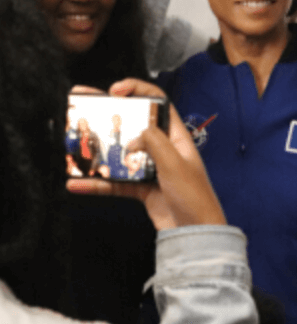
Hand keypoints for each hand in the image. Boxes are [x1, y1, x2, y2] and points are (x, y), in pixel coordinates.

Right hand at [66, 79, 225, 230]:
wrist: (195, 232)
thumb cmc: (194, 196)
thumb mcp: (175, 163)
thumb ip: (154, 142)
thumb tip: (134, 135)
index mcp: (177, 138)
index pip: (159, 104)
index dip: (139, 91)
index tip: (115, 90)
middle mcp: (164, 150)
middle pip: (134, 126)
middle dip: (110, 116)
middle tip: (84, 105)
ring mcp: (151, 169)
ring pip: (120, 155)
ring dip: (98, 151)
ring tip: (74, 144)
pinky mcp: (141, 189)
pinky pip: (115, 182)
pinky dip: (97, 182)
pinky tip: (78, 182)